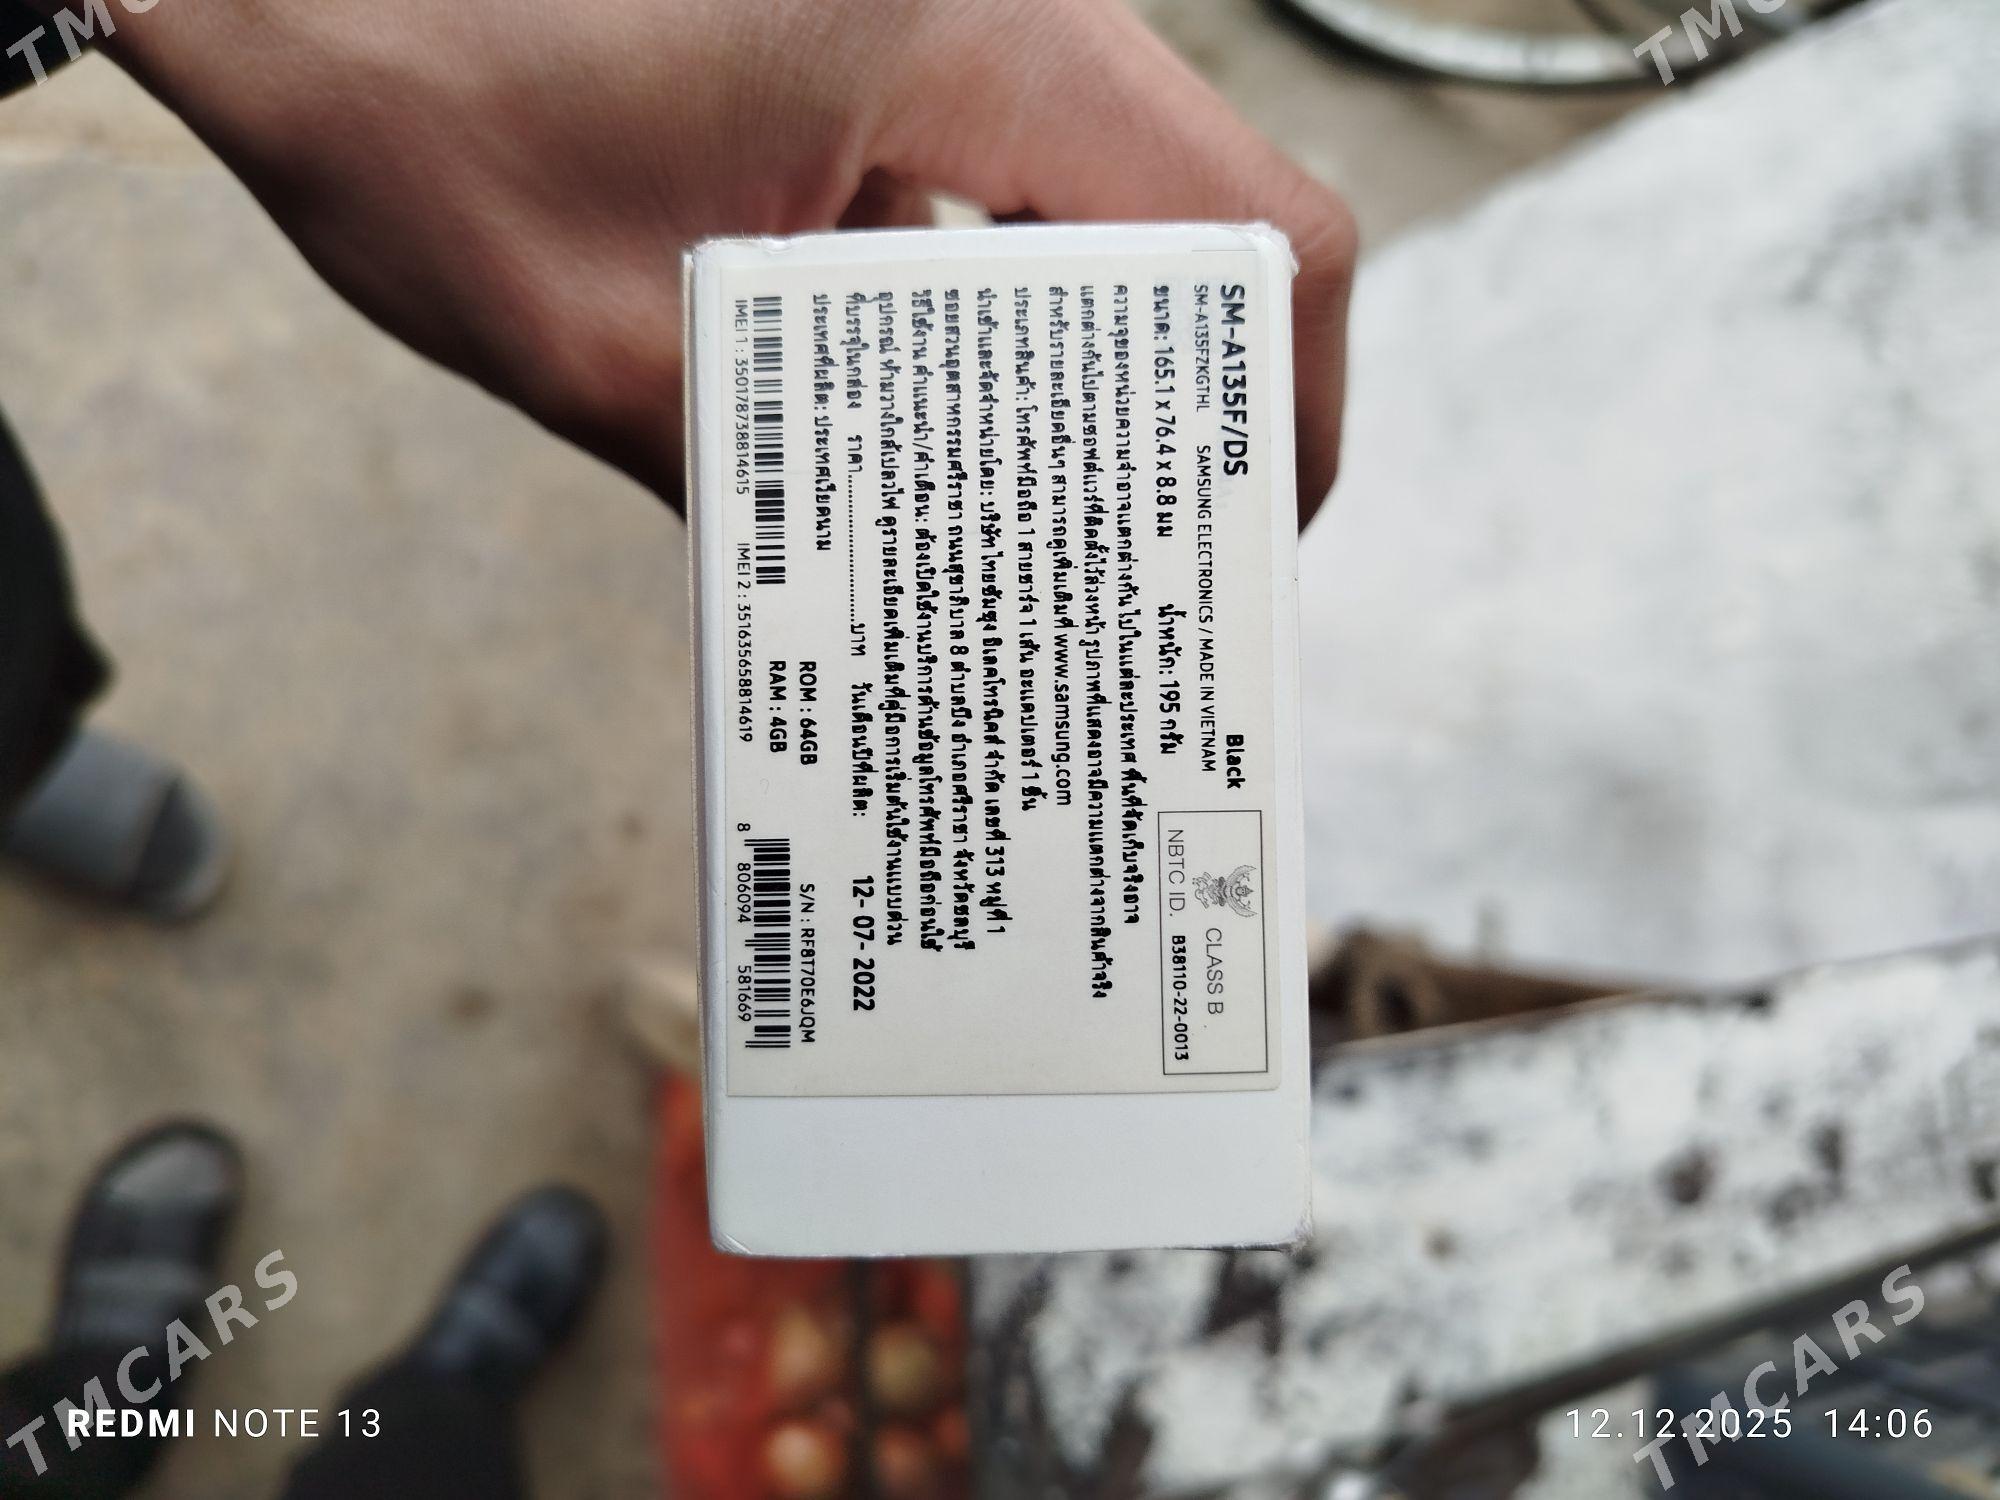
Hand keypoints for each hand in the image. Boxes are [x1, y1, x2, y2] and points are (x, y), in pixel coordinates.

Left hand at [99, 0, 1354, 519]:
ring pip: (1120, 203)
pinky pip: (1016, 178)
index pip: (1248, 230)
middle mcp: (1000, 2)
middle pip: (1206, 222)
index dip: (1282, 406)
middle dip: (1190, 407)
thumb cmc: (405, 88)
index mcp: (971, 38)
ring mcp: (956, 13)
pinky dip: (1004, 307)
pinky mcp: (897, 38)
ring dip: (1097, 362)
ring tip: (1042, 515)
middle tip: (1137, 563)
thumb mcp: (596, 342)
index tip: (1239, 545)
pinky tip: (933, 417)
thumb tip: (910, 609)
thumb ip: (777, 489)